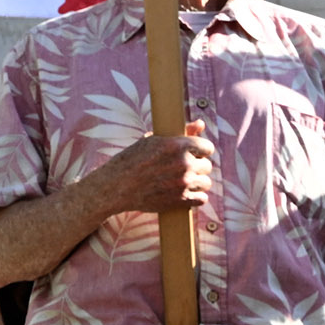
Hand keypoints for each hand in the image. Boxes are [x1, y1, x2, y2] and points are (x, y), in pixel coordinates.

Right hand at [96, 121, 215, 217]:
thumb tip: (201, 124)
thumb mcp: (153, 140)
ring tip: (183, 182)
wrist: (116, 186)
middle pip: (207, 166)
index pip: (208, 147)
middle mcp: (184, 163)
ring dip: (197, 182)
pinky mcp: (181, 200)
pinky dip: (196, 197)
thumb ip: (182, 132)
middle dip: (197, 167)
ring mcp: (183, 183)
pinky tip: (185, 193)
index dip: (200, 151)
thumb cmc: (132, 160)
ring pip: (206, 183)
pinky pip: (202, 198)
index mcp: (177, 145)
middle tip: (183, 170)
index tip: (194, 154)